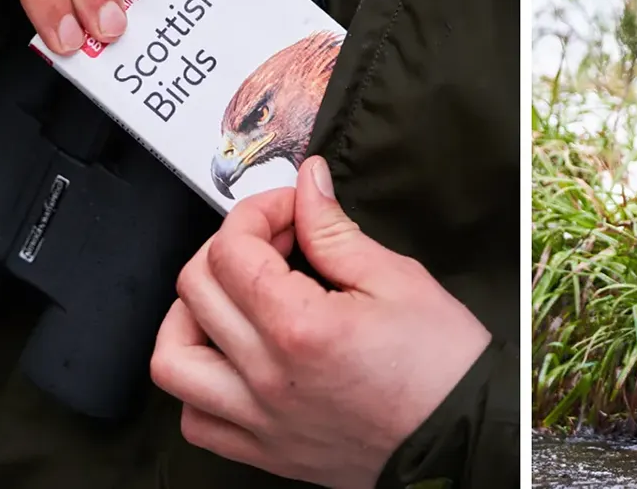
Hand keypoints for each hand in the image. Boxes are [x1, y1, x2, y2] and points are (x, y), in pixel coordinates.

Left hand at [150, 156, 491, 487]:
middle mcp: (267, 376)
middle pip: (195, 289)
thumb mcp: (399, 280)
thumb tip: (306, 185)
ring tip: (232, 299)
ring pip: (173, 361)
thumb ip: (336, 231)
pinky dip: (198, 384)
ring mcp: (260, 418)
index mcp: (300, 328)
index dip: (258, 212)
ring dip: (190, 316)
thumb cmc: (444, 368)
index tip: (290, 210)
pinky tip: (232, 359)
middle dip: (229, 246)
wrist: (463, 439)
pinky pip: (196, 421)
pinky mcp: (265, 450)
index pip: (232, 249)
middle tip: (273, 243)